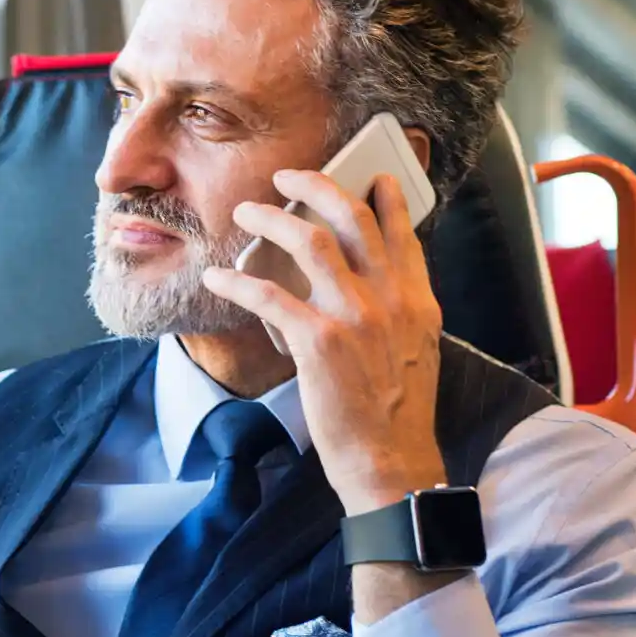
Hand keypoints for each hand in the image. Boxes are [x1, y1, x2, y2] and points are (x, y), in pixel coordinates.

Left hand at [201, 169, 446, 518]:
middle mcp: (390, 299)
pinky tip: (218, 276)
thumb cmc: (397, 412)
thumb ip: (399, 309)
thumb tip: (371, 280)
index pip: (402, 233)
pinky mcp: (318, 342)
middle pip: (352, 219)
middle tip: (288, 176)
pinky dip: (238, 280)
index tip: (371, 175)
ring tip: (247, 211)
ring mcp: (354, 318)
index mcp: (417, 301)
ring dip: (272, 218)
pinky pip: (269, 295)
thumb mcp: (416, 350)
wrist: (390, 462)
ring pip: (310, 242)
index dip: (384, 198)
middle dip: (316, 186)